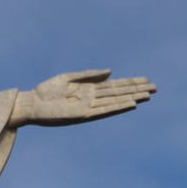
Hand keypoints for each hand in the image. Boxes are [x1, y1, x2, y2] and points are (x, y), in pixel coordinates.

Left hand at [11, 69, 155, 126]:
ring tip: (147, 96)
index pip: (114, 86)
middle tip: (155, 87)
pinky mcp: (82, 115)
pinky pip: (104, 111)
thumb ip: (89, 74)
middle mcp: (91, 99)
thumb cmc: (46, 91)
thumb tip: (111, 72)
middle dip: (136, 90)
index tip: (146, 80)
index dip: (130, 83)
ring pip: (115, 102)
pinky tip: (130, 104)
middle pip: (119, 93)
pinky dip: (117, 107)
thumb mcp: (69, 77)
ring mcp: (88, 108)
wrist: (31, 104)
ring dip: (131, 99)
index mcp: (88, 89)